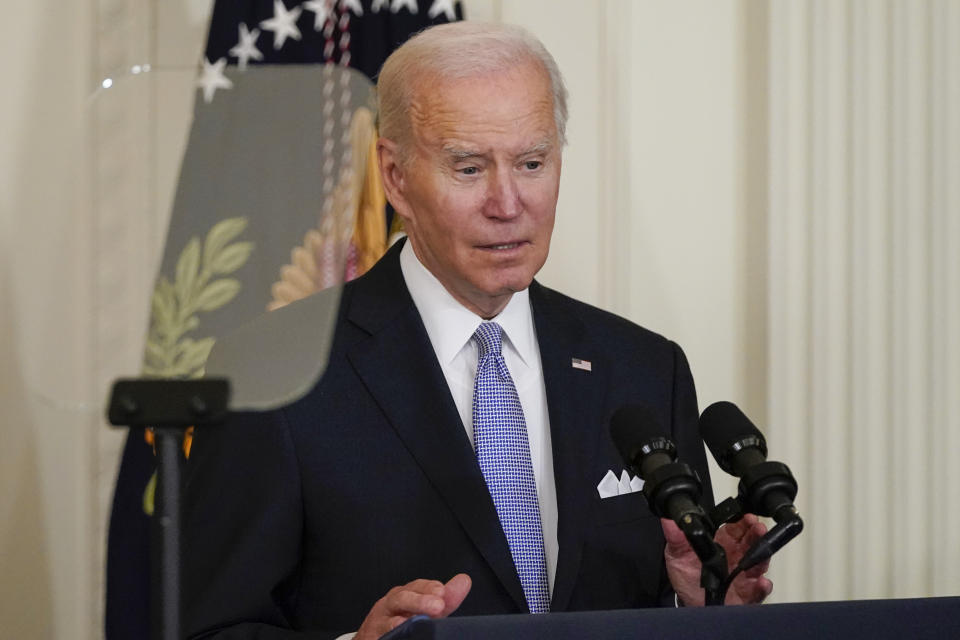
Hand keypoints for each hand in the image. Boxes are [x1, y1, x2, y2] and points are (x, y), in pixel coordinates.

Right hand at [355, 573, 471, 639]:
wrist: (373, 638)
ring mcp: (379, 622)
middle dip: (419, 601)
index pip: (417, 587)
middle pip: (402, 598)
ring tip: (415, 621)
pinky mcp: (372, 637)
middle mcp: (391, 605)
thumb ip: (444, 598)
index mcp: (405, 595)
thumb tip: (464, 580)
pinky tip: (397, 632)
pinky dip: (388, 633)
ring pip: (389, 619)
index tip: (441, 591)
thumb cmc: (401, 621)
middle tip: (437, 605)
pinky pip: (381, 635)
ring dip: (402, 621)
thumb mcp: (425, 610)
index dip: (429, 588)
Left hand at [662, 514, 772, 605]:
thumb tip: (668, 520)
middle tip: (757, 527)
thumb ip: (676, 538)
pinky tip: (761, 582)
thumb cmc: (687, 579)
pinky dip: (762, 586)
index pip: (734, 527)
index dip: (741, 520)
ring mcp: (744, 574)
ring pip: (759, 561)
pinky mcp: (748, 593)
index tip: (746, 517)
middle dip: (756, 532)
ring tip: (761, 550)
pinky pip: (759, 589)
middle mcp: (735, 556)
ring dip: (763, 555)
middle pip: (751, 540)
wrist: (691, 606)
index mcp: (721, 543)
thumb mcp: (678, 555)